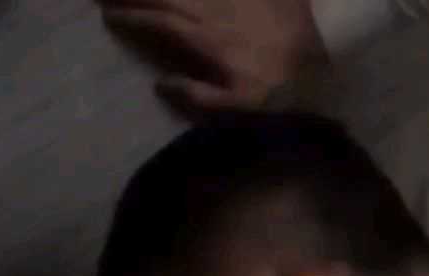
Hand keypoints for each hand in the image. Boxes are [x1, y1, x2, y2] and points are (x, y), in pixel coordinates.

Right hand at [99, 0, 327, 111]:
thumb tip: (159, 82)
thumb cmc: (274, 105)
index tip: (107, 13)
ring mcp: (243, 1)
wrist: (322, 87)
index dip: (132, 15)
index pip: (162, 22)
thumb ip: (195, 96)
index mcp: (209, 43)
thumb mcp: (232, 112)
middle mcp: (222, 14)